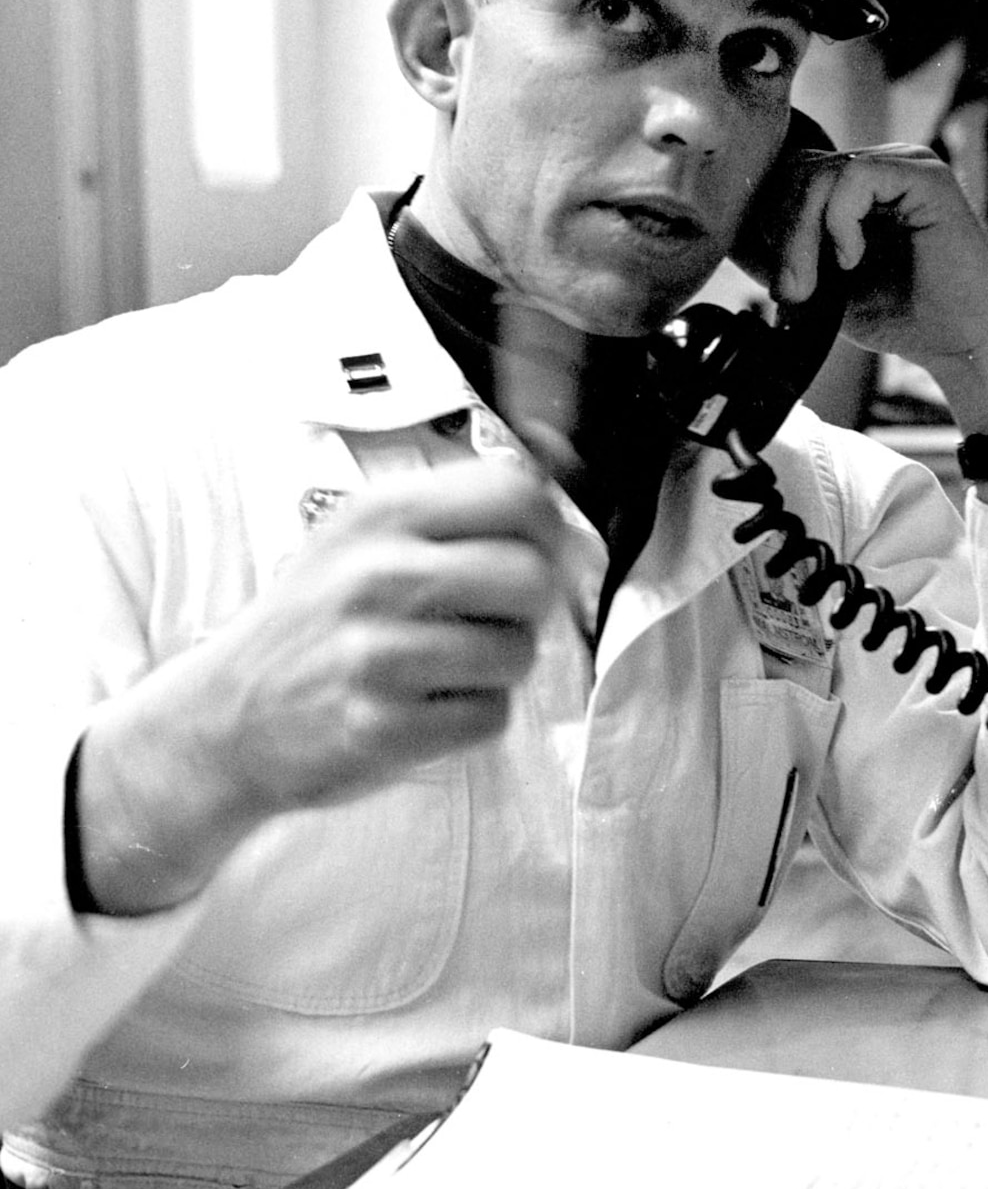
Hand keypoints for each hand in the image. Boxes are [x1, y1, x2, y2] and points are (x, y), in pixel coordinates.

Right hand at [75, 460, 572, 913]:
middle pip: (531, 576)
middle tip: (491, 618)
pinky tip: (428, 706)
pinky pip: (490, 716)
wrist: (225, 715)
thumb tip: (562, 460)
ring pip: (518, 652)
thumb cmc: (316, 619)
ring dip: (500, 667)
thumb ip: (457, 505)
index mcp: (380, 514)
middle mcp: (378, 575)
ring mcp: (377, 654)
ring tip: (449, 665)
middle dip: (529, 606)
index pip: (516, 494)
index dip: (548, 529)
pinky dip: (473, 717)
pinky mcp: (382, 727)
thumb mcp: (363, 535)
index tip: (536, 552)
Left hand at [770, 144, 987, 452]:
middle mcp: (883, 165)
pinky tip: (853, 259)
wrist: (963, 344)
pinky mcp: (925, 174)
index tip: (777, 285)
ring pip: (820, 172)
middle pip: (799, 170)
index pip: (791, 178)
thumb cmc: (904, 318)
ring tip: (814, 284)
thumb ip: (785, 257)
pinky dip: (840, 222)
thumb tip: (728, 237)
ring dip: (802, 235)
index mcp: (861, 187)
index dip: (771, 226)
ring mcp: (906, 163)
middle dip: (782, 233)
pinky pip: (855, 176)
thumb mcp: (825, 286)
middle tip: (791, 291)